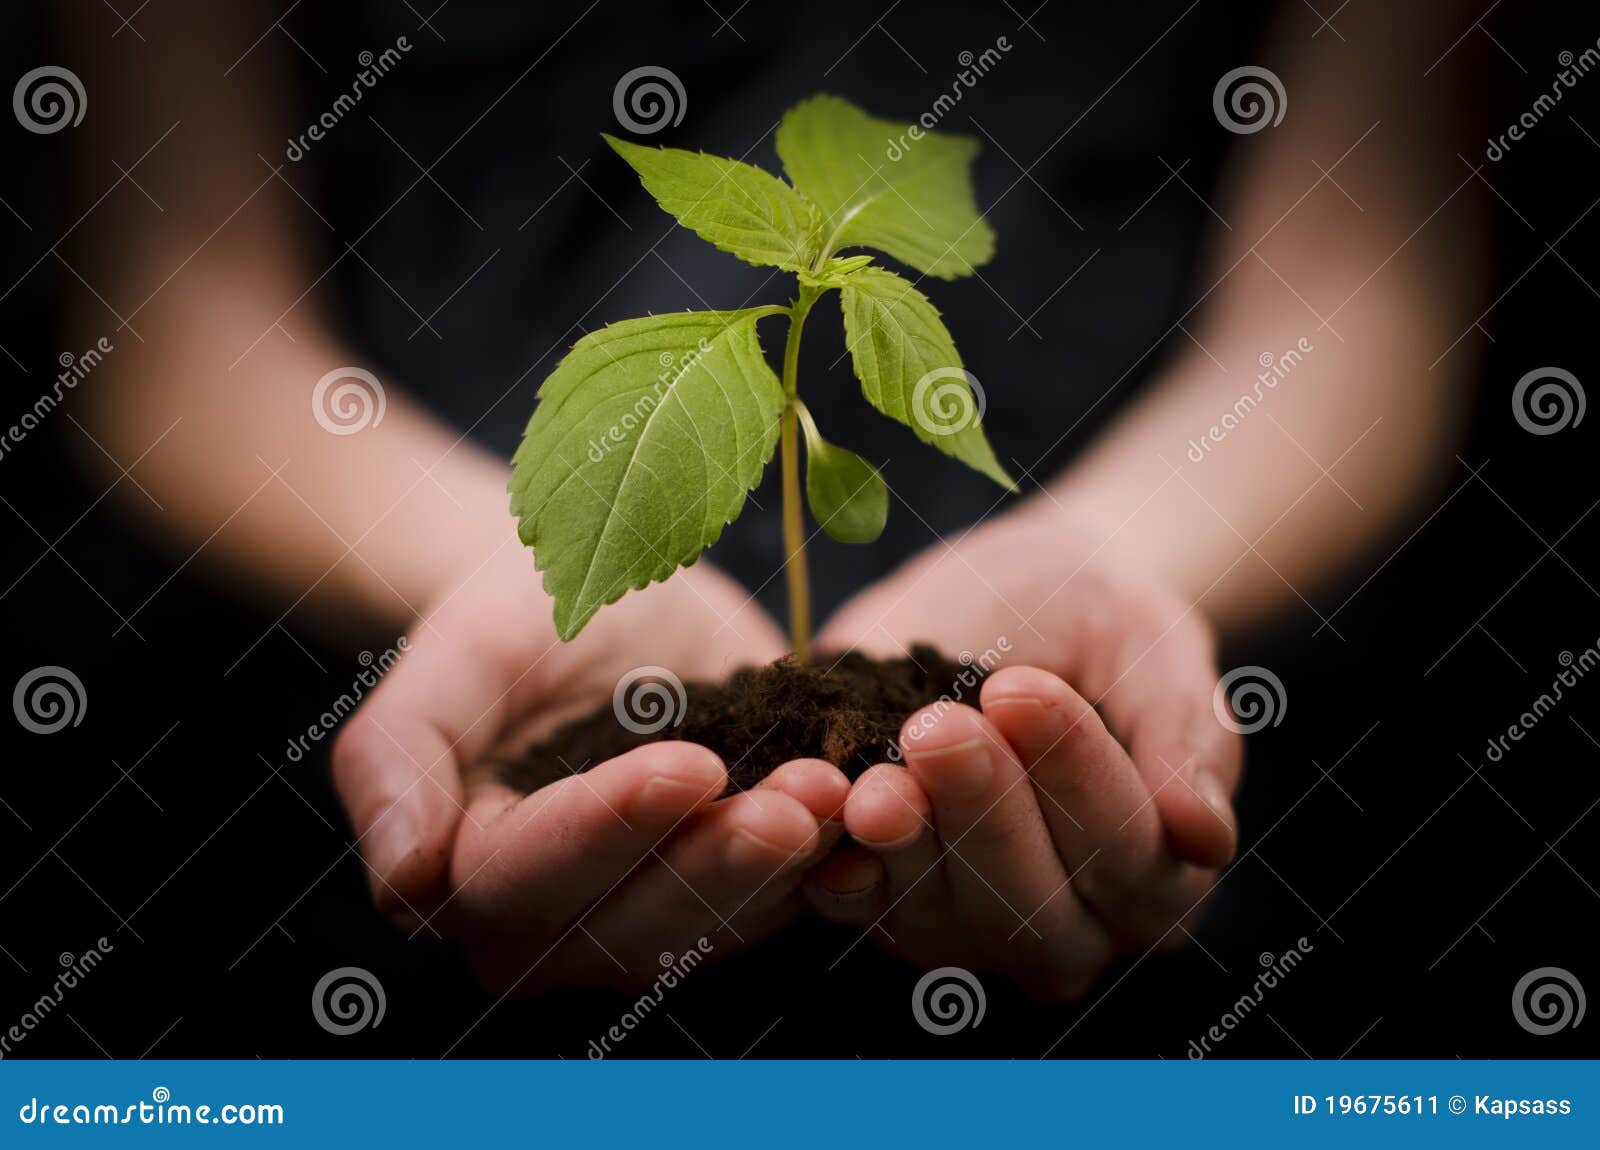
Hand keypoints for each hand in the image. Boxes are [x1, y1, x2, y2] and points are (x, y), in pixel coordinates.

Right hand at [331, 537, 847, 992]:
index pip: (532, 875)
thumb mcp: (457, 652)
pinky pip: (786, 894)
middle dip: (720, 864)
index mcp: (470, 875)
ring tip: (841, 793)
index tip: (687, 767)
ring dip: (787, 866)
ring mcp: (654, 913)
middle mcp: (559, 923)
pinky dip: (833, 860)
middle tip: (798, 801)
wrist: (603, 593)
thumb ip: (399, 757)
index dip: (609, 828)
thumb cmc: (513, 614)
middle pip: (638, 923)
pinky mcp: (735, 886)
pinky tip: (876, 810)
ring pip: (722, 921)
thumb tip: (403, 878)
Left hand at [808, 510, 1241, 999]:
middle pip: (1030, 909)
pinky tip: (816, 801)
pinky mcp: (880, 904)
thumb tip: (1206, 835)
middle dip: (982, 814)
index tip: (1022, 688)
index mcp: (1158, 882)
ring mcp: (967, 930)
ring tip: (878, 769)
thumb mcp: (1154, 648)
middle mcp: (1068, 931)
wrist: (1008, 597)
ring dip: (906, 843)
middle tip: (940, 724)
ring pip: (939, 917)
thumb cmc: (1099, 623)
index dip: (1076, 776)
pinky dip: (832, 857)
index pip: (1128, 855)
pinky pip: (852, 901)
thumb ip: (1184, 735)